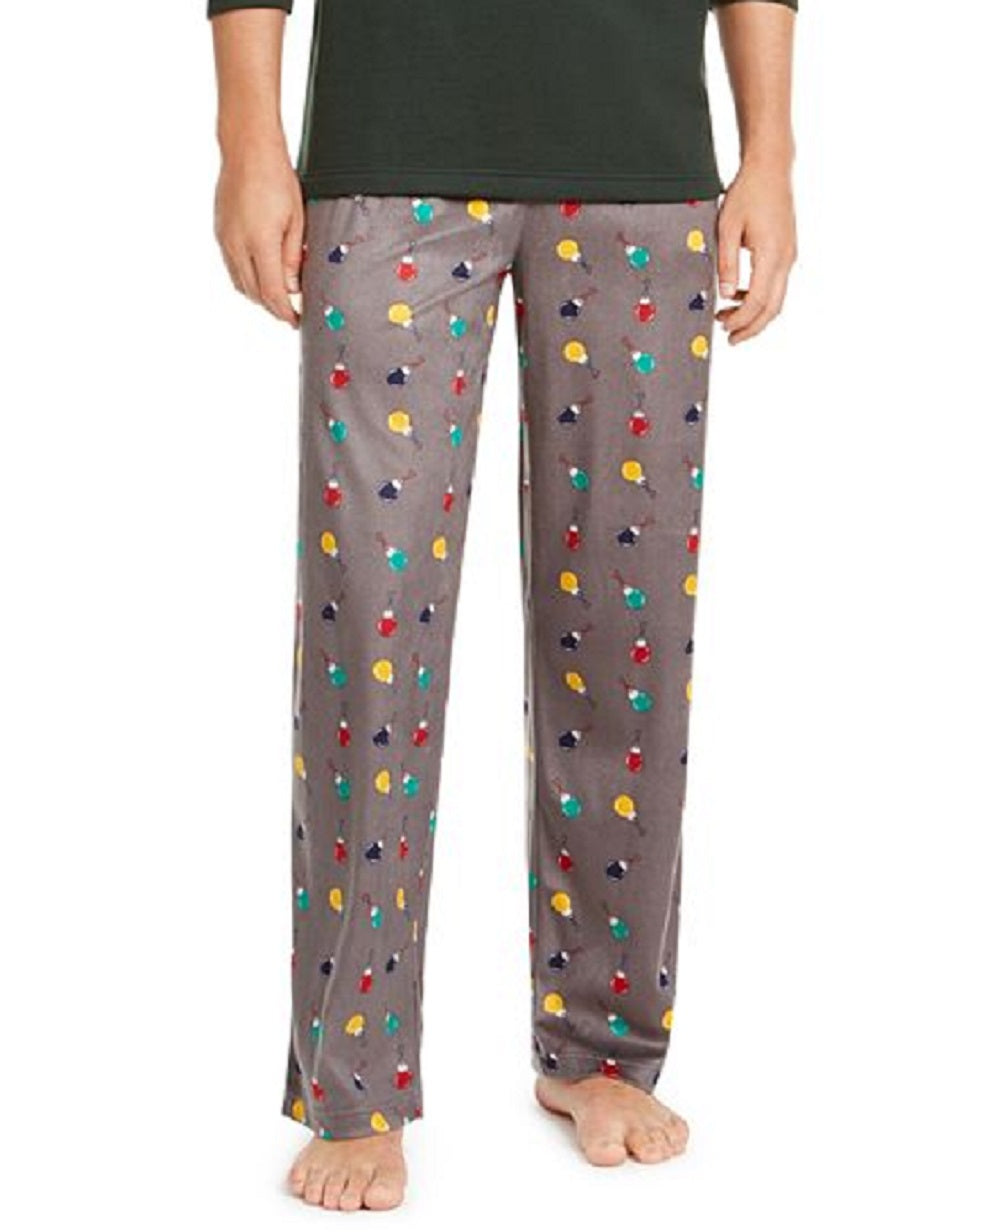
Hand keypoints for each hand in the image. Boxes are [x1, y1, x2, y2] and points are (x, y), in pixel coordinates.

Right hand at [213, 136, 303, 327]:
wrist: (247, 150)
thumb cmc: (276, 178)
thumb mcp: (296, 220)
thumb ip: (293, 257)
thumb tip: (292, 287)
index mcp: (260, 243)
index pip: (272, 294)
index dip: (285, 312)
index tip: (296, 321)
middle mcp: (238, 245)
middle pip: (255, 294)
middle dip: (273, 308)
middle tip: (290, 313)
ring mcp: (225, 240)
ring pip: (240, 284)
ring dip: (259, 296)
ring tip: (277, 297)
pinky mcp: (220, 233)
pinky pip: (232, 268)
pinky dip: (247, 279)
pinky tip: (260, 276)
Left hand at [715, 160, 796, 343]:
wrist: (771, 168)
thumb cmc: (748, 193)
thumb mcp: (727, 228)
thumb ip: (726, 264)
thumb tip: (726, 294)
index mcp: (772, 254)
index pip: (759, 301)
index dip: (741, 320)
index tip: (724, 328)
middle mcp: (786, 259)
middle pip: (773, 308)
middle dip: (752, 327)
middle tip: (730, 337)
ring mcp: (789, 256)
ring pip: (777, 298)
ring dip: (755, 314)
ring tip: (729, 318)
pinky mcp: (787, 251)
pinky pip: (776, 284)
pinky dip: (760, 298)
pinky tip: (739, 296)